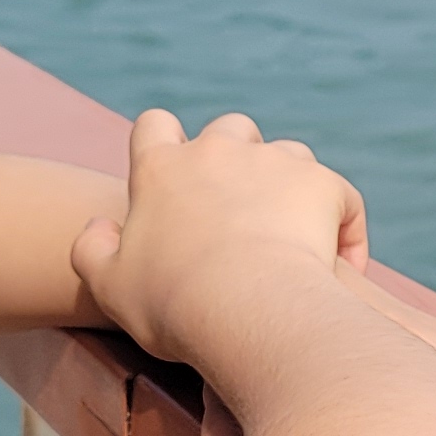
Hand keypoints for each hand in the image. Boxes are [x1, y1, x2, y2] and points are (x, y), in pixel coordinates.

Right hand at [68, 110, 365, 364]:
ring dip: (289, 185)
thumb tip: (98, 226)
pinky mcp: (322, 185)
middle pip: (229, 129)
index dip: (163, 143)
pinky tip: (342, 263)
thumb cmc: (173, 304)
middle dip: (236, 158)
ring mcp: (274, 162)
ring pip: (287, 155)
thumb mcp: (109, 285)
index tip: (174, 178)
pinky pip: (340, 196)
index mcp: (161, 167)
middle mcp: (218, 150)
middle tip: (240, 210)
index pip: (153, 126)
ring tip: (292, 237)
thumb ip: (93, 249)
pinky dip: (342, 224)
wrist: (246, 309)